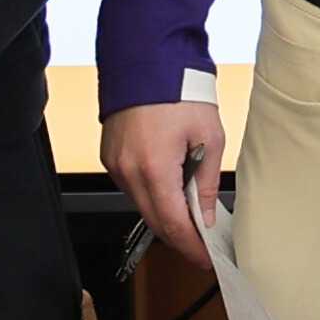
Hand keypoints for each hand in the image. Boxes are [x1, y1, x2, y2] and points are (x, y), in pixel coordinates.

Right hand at [102, 97, 223, 260]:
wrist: (147, 61)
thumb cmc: (180, 91)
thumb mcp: (208, 138)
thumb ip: (205, 182)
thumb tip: (206, 215)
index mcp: (155, 168)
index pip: (173, 225)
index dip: (191, 247)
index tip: (206, 259)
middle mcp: (128, 171)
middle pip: (155, 221)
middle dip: (179, 238)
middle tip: (202, 247)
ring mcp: (115, 164)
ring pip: (141, 206)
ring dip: (165, 217)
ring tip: (192, 220)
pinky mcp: (111, 156)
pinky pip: (132, 188)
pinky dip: (151, 197)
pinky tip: (170, 195)